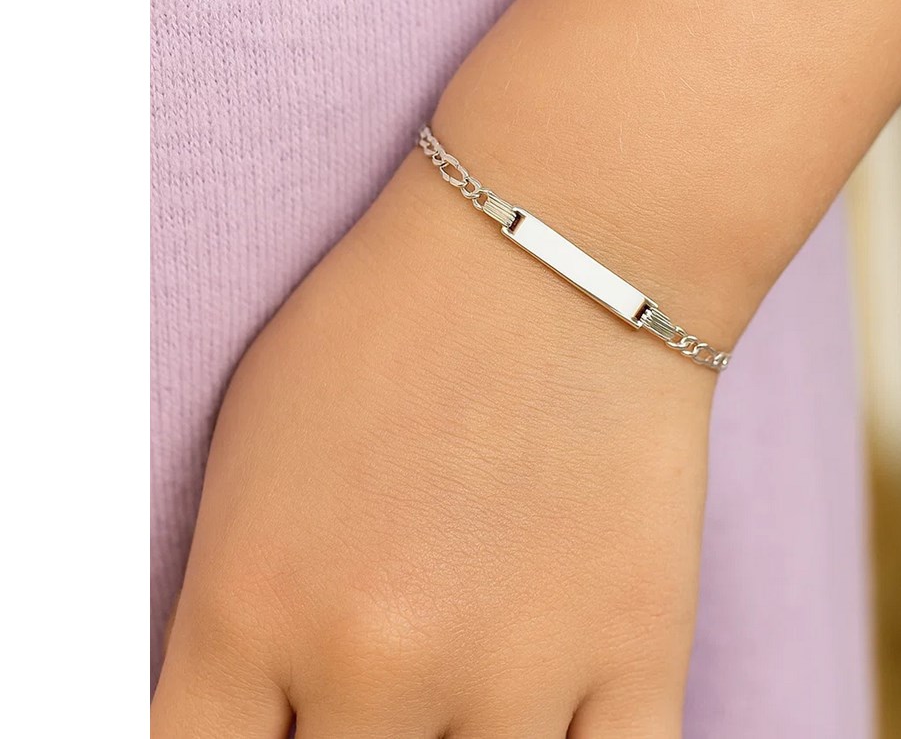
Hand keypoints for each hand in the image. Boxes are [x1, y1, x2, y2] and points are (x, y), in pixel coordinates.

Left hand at [150, 152, 715, 737]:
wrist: (568, 244)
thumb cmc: (401, 318)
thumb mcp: (248, 447)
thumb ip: (229, 605)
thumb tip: (248, 710)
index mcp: (251, 605)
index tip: (281, 731)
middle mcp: (373, 660)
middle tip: (374, 697)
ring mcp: (514, 670)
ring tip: (459, 698)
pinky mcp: (637, 656)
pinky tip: (546, 723)